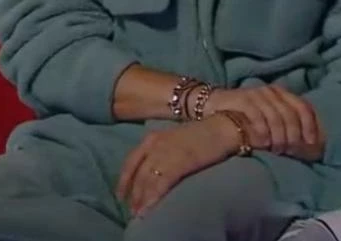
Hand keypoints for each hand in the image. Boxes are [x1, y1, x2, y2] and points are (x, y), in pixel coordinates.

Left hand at [117, 116, 238, 216]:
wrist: (221, 127)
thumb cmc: (200, 134)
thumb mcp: (172, 140)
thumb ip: (160, 152)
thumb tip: (153, 172)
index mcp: (151, 138)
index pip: (131, 161)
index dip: (124, 180)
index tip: (120, 195)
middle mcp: (153, 145)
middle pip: (137, 173)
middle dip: (133, 194)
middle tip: (131, 210)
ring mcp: (165, 153)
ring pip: (147, 180)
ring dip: (142, 198)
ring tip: (139, 213)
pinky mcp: (179, 162)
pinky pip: (161, 182)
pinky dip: (154, 196)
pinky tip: (150, 207)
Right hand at [205, 86, 322, 158]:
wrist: (215, 105)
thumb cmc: (246, 117)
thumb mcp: (270, 118)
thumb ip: (286, 124)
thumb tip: (308, 144)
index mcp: (282, 94)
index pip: (304, 108)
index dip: (310, 126)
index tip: (311, 144)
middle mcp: (271, 91)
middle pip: (291, 115)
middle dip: (293, 136)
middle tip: (290, 151)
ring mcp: (257, 94)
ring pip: (276, 117)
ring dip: (279, 136)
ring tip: (277, 150)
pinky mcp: (242, 98)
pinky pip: (257, 116)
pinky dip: (263, 130)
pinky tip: (264, 142)